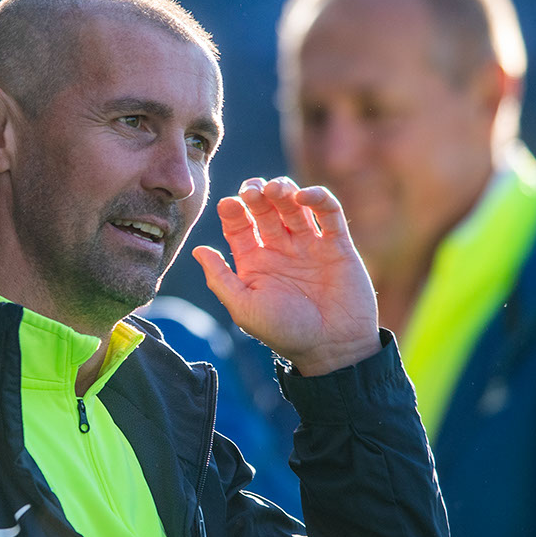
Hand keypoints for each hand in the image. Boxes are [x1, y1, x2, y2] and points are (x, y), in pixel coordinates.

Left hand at [192, 177, 379, 375]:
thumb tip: (198, 249)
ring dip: (284, 190)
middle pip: (264, 210)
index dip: (233, 211)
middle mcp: (280, 249)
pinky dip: (319, 198)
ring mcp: (309, 244)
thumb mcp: (245, 308)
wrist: (333, 348)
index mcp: (254, 262)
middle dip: (257, 194)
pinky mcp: (337, 244)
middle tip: (252, 190)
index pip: (238, 226)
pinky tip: (305, 196)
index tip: (229, 204)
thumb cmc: (285, 332)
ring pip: (293, 206)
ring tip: (276, 188)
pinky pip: (329, 213)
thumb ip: (221, 279)